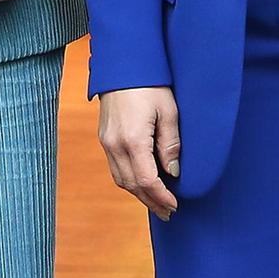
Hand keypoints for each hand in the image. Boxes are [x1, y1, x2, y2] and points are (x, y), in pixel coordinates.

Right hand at [97, 87, 180, 217]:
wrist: (123, 64)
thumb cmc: (150, 83)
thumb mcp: (169, 111)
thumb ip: (170, 143)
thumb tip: (173, 172)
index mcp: (132, 140)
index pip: (147, 180)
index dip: (161, 197)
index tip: (175, 205)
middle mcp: (114, 145)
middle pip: (132, 185)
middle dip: (151, 201)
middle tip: (168, 213)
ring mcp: (106, 141)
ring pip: (121, 179)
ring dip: (139, 193)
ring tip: (157, 202)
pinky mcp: (104, 137)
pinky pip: (115, 168)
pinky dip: (129, 180)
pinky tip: (142, 182)